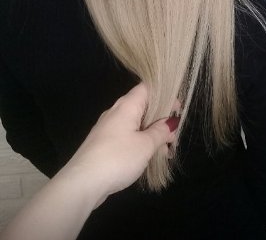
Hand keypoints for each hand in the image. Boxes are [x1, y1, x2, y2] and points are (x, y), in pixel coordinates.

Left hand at [62, 82, 180, 207]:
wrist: (81, 183)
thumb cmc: (117, 158)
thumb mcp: (146, 145)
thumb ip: (161, 132)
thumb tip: (171, 123)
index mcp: (127, 105)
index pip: (148, 88)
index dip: (166, 95)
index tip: (178, 112)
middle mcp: (116, 111)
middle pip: (143, 106)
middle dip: (161, 120)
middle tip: (174, 138)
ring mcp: (108, 127)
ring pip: (135, 123)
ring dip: (152, 134)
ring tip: (164, 153)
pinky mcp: (103, 143)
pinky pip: (126, 135)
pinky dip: (140, 142)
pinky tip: (147, 158)